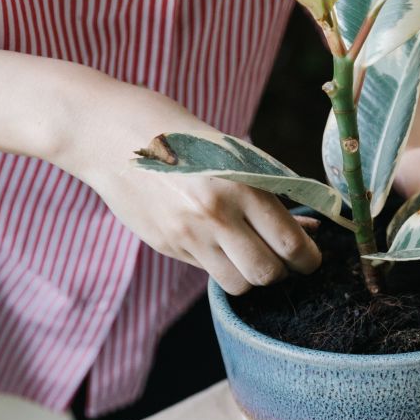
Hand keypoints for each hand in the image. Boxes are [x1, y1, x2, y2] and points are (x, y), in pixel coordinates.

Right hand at [54, 73, 321, 293]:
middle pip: (267, 274)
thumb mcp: (233, 152)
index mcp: (240, 185)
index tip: (310, 257)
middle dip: (283, 272)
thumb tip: (310, 228)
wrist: (109, 134)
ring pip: (237, 285)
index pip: (290, 244)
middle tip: (285, 259)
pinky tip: (219, 242)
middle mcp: (215, 215)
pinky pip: (208, 271)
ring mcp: (187, 235)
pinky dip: (221, 265)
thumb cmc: (181, 135)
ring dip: (251, 276)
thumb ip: (272, 191)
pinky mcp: (166, 246)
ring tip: (251, 255)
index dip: (309, 259)